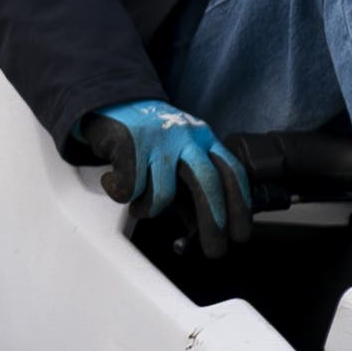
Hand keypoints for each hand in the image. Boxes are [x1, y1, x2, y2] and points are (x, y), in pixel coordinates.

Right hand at [87, 102, 251, 258]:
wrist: (110, 100)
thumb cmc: (147, 138)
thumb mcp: (177, 157)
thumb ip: (190, 188)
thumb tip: (202, 229)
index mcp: (203, 139)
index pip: (232, 172)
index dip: (240, 206)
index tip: (240, 233)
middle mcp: (185, 136)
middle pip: (207, 183)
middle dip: (214, 223)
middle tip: (214, 250)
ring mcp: (158, 138)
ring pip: (163, 194)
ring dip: (148, 210)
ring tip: (138, 204)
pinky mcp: (129, 142)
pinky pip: (129, 188)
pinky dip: (120, 193)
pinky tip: (115, 182)